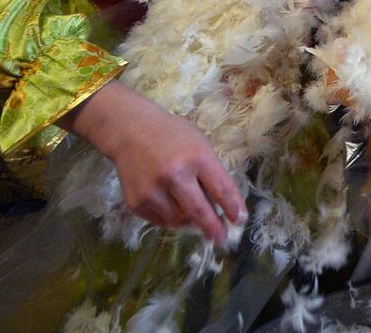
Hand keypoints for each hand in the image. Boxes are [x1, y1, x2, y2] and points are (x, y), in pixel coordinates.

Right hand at [61, 82, 244, 244]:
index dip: (233, 208)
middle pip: (199, 211)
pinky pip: (160, 220)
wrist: (131, 131)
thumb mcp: (199, 144)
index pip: (221, 189)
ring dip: (190, 221)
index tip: (240, 220)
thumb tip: (222, 206)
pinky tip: (170, 202)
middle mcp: (174, 174)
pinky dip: (170, 218)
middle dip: (213, 228)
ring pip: (179, 220)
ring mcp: (153, 190)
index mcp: (197, 157)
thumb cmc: (172, 136)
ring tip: (191, 210)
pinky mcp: (136, 202)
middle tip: (221, 238)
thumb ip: (211, 173)